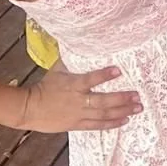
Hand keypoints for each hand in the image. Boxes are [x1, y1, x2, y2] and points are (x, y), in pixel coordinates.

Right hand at [17, 66, 142, 131]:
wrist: (29, 109)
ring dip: (122, 111)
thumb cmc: (45, 86)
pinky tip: (125, 120)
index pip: (90, 79)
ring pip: (103, 114)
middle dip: (122, 99)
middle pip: (102, 101)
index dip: (104, 75)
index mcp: (73, 84)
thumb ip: (71, 58)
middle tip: (138, 96)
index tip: (118, 70)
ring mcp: (78, 114)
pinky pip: (97, 125)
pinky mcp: (77, 125)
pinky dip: (111, 123)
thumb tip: (79, 40)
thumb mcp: (57, 69)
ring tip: (137, 108)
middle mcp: (78, 100)